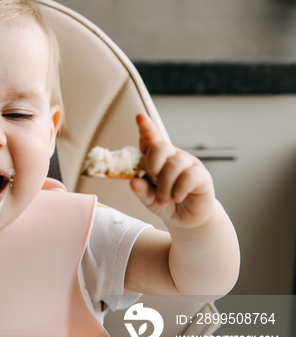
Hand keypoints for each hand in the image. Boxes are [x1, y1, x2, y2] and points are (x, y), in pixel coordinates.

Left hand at [130, 113, 215, 228]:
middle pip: (160, 147)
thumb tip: (134, 182)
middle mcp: (173, 157)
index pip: (151, 139)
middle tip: (152, 182)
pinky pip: (188, 176)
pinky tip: (176, 198)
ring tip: (164, 199)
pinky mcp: (201, 175)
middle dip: (152, 166)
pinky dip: (178, 190)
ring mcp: (188, 164)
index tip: (140, 117)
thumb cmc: (166, 203)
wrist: (186, 219)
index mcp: (157, 159)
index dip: (146, 127)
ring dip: (164, 186)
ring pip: (173, 165)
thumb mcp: (148, 199)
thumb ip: (141, 191)